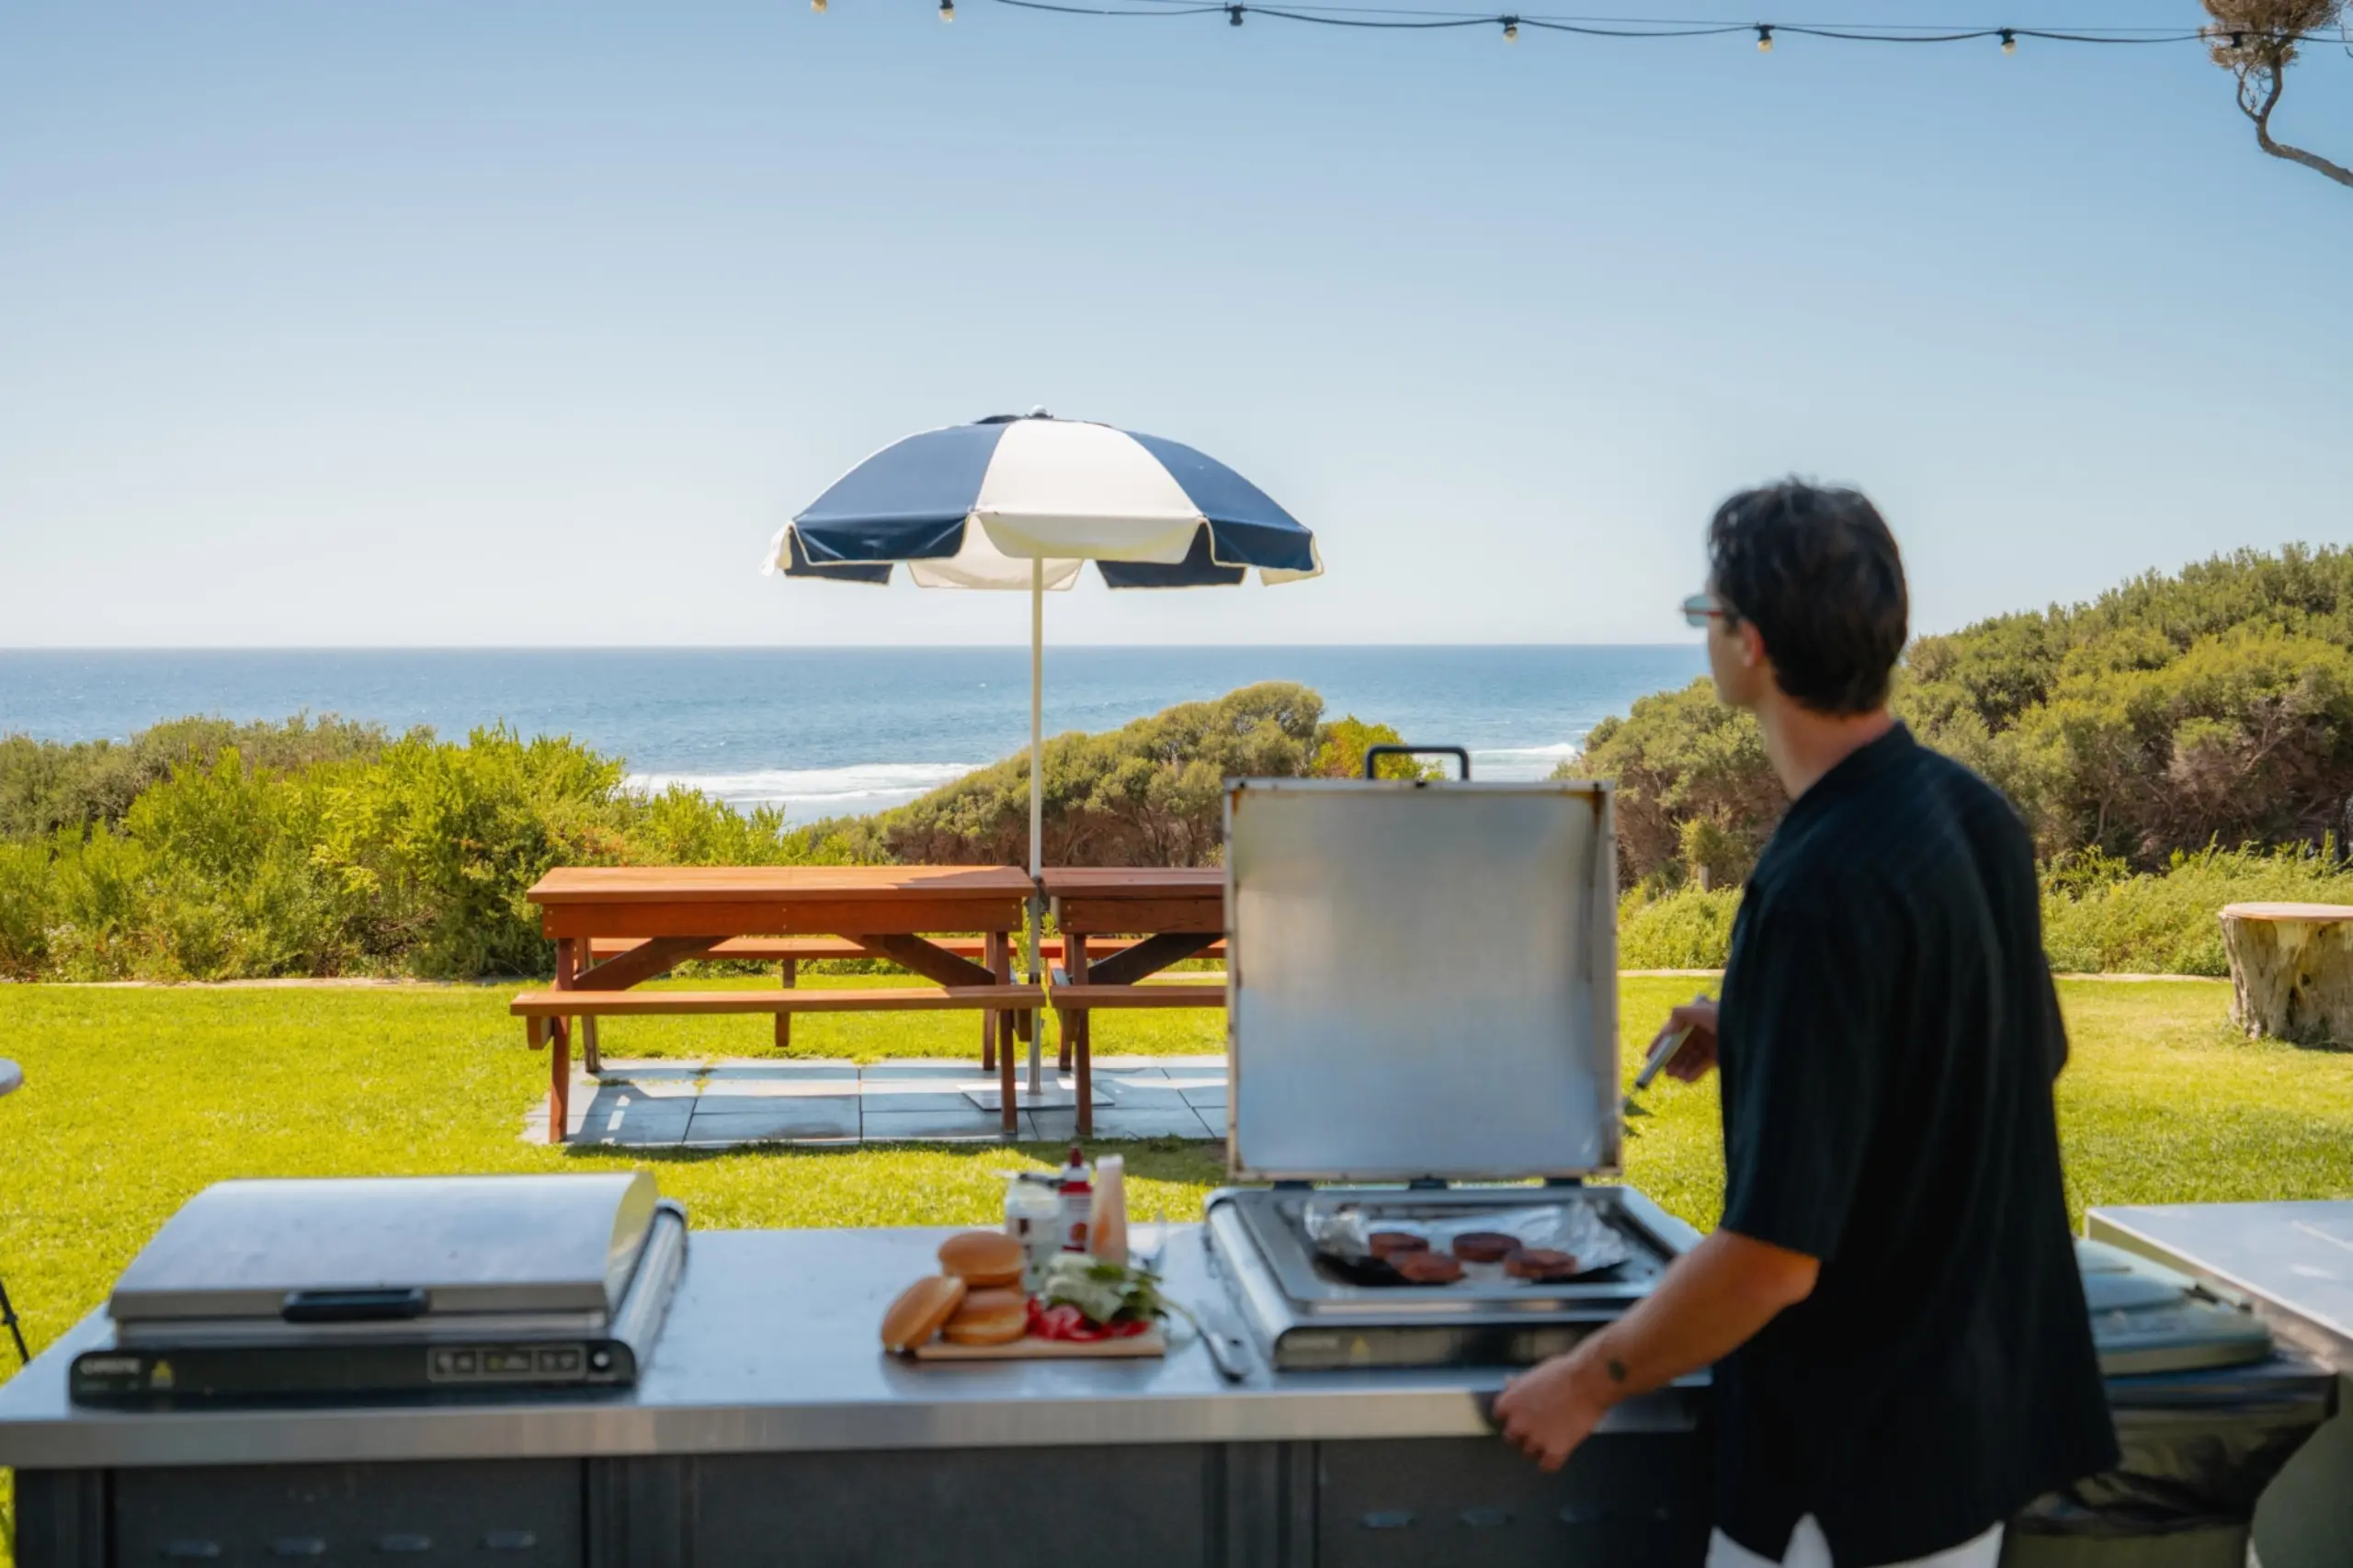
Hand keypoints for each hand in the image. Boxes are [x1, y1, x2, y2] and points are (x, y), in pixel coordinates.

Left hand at [1493, 1348, 1611, 1471]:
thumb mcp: (1534, 1374)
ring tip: (1551, 1439)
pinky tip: (1557, 1454)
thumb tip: (1509, 1384)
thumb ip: (1519, 1385)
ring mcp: (1535, 1440)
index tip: (1522, 1414)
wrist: (1588, 1382)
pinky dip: (1551, 1462)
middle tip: (1537, 1428)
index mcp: (1509, 1403)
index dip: (1513, 1415)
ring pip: (1528, 1453)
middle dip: (1522, 1434)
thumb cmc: (1562, 1371)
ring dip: (1538, 1448)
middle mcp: (1517, 1424)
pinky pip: (1547, 1466)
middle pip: (1511, 1438)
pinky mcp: (1554, 1452)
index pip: (1500, 1416)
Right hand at [1657, 998, 1719, 1082]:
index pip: (1672, 1031)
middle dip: (1671, 1059)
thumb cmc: (1727, 1015)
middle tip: (1665, 1071)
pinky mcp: (1719, 1056)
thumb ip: (1681, 1014)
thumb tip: (1668, 1028)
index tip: (1649, 1057)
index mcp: (1694, 1018)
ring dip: (1681, 1068)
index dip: (1660, 1043)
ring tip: (1676, 1076)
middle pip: (1680, 1047)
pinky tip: (1687, 1079)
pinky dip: (1694, 1072)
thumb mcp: (1701, 1010)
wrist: (1755, 1029)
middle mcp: (1700, 1031)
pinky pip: (1702, 1066)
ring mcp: (1709, 1044)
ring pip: (1690, 1058)